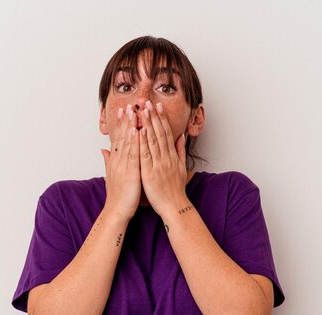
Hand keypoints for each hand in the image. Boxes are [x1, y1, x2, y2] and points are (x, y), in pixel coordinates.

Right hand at [100, 104, 140, 220]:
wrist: (117, 211)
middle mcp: (118, 161)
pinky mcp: (130, 173)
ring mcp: (124, 166)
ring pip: (127, 142)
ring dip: (130, 126)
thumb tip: (103, 150)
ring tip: (133, 112)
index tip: (123, 110)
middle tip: (128, 105)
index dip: (120, 124)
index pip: (118, 138)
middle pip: (122, 137)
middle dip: (125, 120)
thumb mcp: (113, 175)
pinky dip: (136, 142)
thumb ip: (109, 161)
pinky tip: (139, 131)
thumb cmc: (118, 195)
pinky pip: (133, 155)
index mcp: (116, 161)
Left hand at [138, 100, 188, 217]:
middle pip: (160, 133)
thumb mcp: (181, 168)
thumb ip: (180, 151)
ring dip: (147, 124)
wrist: (175, 206)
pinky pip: (146, 155)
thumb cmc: (176, 189)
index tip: (157, 106)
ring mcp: (158, 164)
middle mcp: (166, 157)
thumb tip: (182, 136)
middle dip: (153, 116)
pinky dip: (143, 142)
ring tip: (142, 110)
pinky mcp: (150, 172)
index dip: (162, 119)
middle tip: (148, 102)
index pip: (166, 133)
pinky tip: (139, 131)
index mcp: (172, 156)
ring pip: (153, 140)